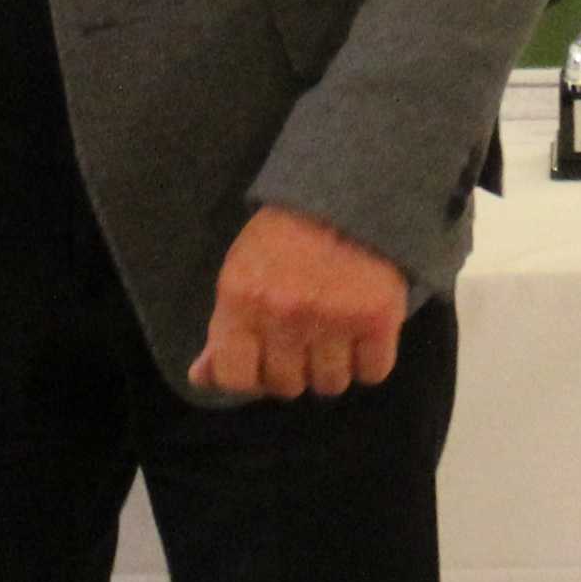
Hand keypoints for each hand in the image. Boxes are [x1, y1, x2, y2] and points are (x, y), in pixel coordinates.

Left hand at [192, 205, 407, 399]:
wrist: (351, 195)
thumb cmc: (286, 235)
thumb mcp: (241, 274)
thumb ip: (222, 330)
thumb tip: (201, 378)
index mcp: (242, 300)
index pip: (235, 379)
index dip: (250, 376)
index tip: (263, 360)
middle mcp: (285, 314)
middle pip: (287, 386)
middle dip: (294, 367)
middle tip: (304, 335)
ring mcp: (334, 319)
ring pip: (331, 385)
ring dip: (333, 366)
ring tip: (335, 332)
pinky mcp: (379, 319)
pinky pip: (373, 372)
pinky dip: (370, 360)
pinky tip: (363, 332)